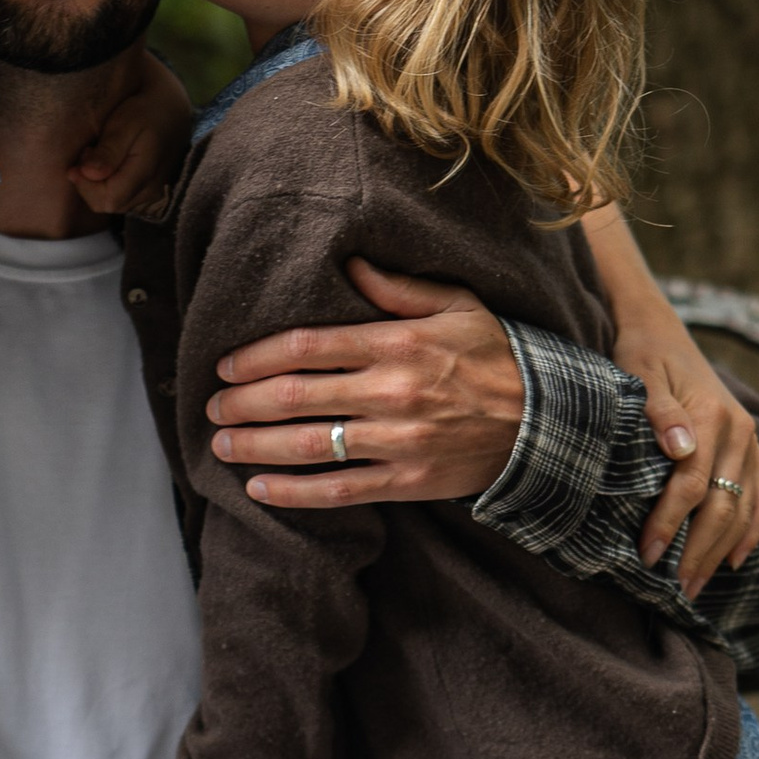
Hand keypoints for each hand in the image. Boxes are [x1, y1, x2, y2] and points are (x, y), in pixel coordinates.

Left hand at [70, 48, 194, 217]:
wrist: (171, 109)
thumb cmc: (145, 112)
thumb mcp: (124, 124)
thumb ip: (109, 151)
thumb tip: (89, 174)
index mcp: (145, 175)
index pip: (107, 199)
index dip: (86, 184)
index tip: (82, 155)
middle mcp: (151, 191)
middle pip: (107, 205)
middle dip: (89, 184)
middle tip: (89, 152)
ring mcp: (152, 194)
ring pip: (113, 204)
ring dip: (97, 184)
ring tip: (98, 155)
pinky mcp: (149, 191)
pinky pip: (121, 198)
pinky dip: (108, 185)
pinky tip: (108, 163)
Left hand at [204, 261, 525, 507]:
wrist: (546, 425)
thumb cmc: (497, 359)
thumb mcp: (456, 306)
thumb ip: (398, 288)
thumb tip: (349, 264)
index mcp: (396, 343)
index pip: (307, 346)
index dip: (257, 357)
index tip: (226, 365)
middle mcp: (391, 391)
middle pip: (297, 396)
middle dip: (243, 403)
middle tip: (212, 407)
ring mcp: (397, 440)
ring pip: (308, 445)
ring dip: (256, 447)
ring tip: (223, 445)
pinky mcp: (406, 480)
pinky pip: (338, 491)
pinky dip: (293, 494)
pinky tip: (259, 491)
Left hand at [617, 314, 758, 597]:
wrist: (662, 332)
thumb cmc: (640, 356)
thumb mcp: (638, 373)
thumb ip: (657, 411)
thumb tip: (680, 449)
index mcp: (713, 416)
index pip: (692, 485)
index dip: (671, 524)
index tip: (648, 556)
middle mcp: (740, 432)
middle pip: (723, 506)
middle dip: (698, 551)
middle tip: (675, 589)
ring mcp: (750, 442)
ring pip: (745, 509)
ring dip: (722, 552)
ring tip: (696, 585)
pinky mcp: (750, 449)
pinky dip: (750, 532)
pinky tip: (733, 560)